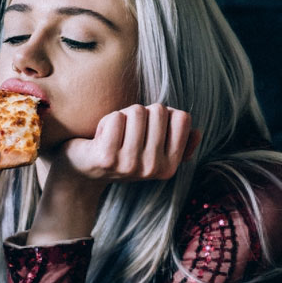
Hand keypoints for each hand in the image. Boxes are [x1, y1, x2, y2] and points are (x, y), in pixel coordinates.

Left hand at [60, 103, 200, 182]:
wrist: (83, 172)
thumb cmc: (121, 152)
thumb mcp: (153, 150)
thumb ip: (178, 141)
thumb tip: (197, 132)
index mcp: (169, 167)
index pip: (182, 117)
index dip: (164, 115)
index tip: (149, 130)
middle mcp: (153, 169)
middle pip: (159, 110)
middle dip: (140, 113)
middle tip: (127, 132)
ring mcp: (130, 165)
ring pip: (136, 111)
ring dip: (122, 116)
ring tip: (115, 135)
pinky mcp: (107, 158)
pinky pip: (115, 118)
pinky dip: (106, 121)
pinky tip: (101, 138)